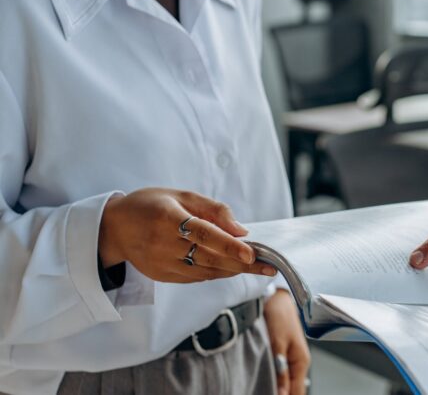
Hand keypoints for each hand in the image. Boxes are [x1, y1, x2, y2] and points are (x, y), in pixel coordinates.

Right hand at [98, 188, 276, 282]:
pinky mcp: (162, 276)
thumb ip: (212, 210)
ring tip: (257, 267)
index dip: (229, 245)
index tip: (251, 253)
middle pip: (210, 257)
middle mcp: (163, 244)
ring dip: (233, 270)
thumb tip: (241, 229)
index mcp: (167, 218)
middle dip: (242, 263)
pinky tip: (232, 268)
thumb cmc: (150, 205)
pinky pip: (196, 277)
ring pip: (206, 271)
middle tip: (268, 266)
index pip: (204, 234)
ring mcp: (162, 263)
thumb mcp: (181, 195)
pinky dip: (217, 273)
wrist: (113, 228)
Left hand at [265, 290, 309, 394]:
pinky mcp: (284, 354)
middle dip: (281, 394)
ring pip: (288, 384)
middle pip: (294, 390)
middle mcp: (300, 362)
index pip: (297, 393)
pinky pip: (283, 374)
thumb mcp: (278, 343)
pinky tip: (265, 381)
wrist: (277, 297)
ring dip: (277, 389)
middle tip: (261, 392)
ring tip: (262, 389)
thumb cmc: (279, 314)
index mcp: (302, 361)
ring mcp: (292, 359)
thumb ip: (281, 371)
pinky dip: (275, 381)